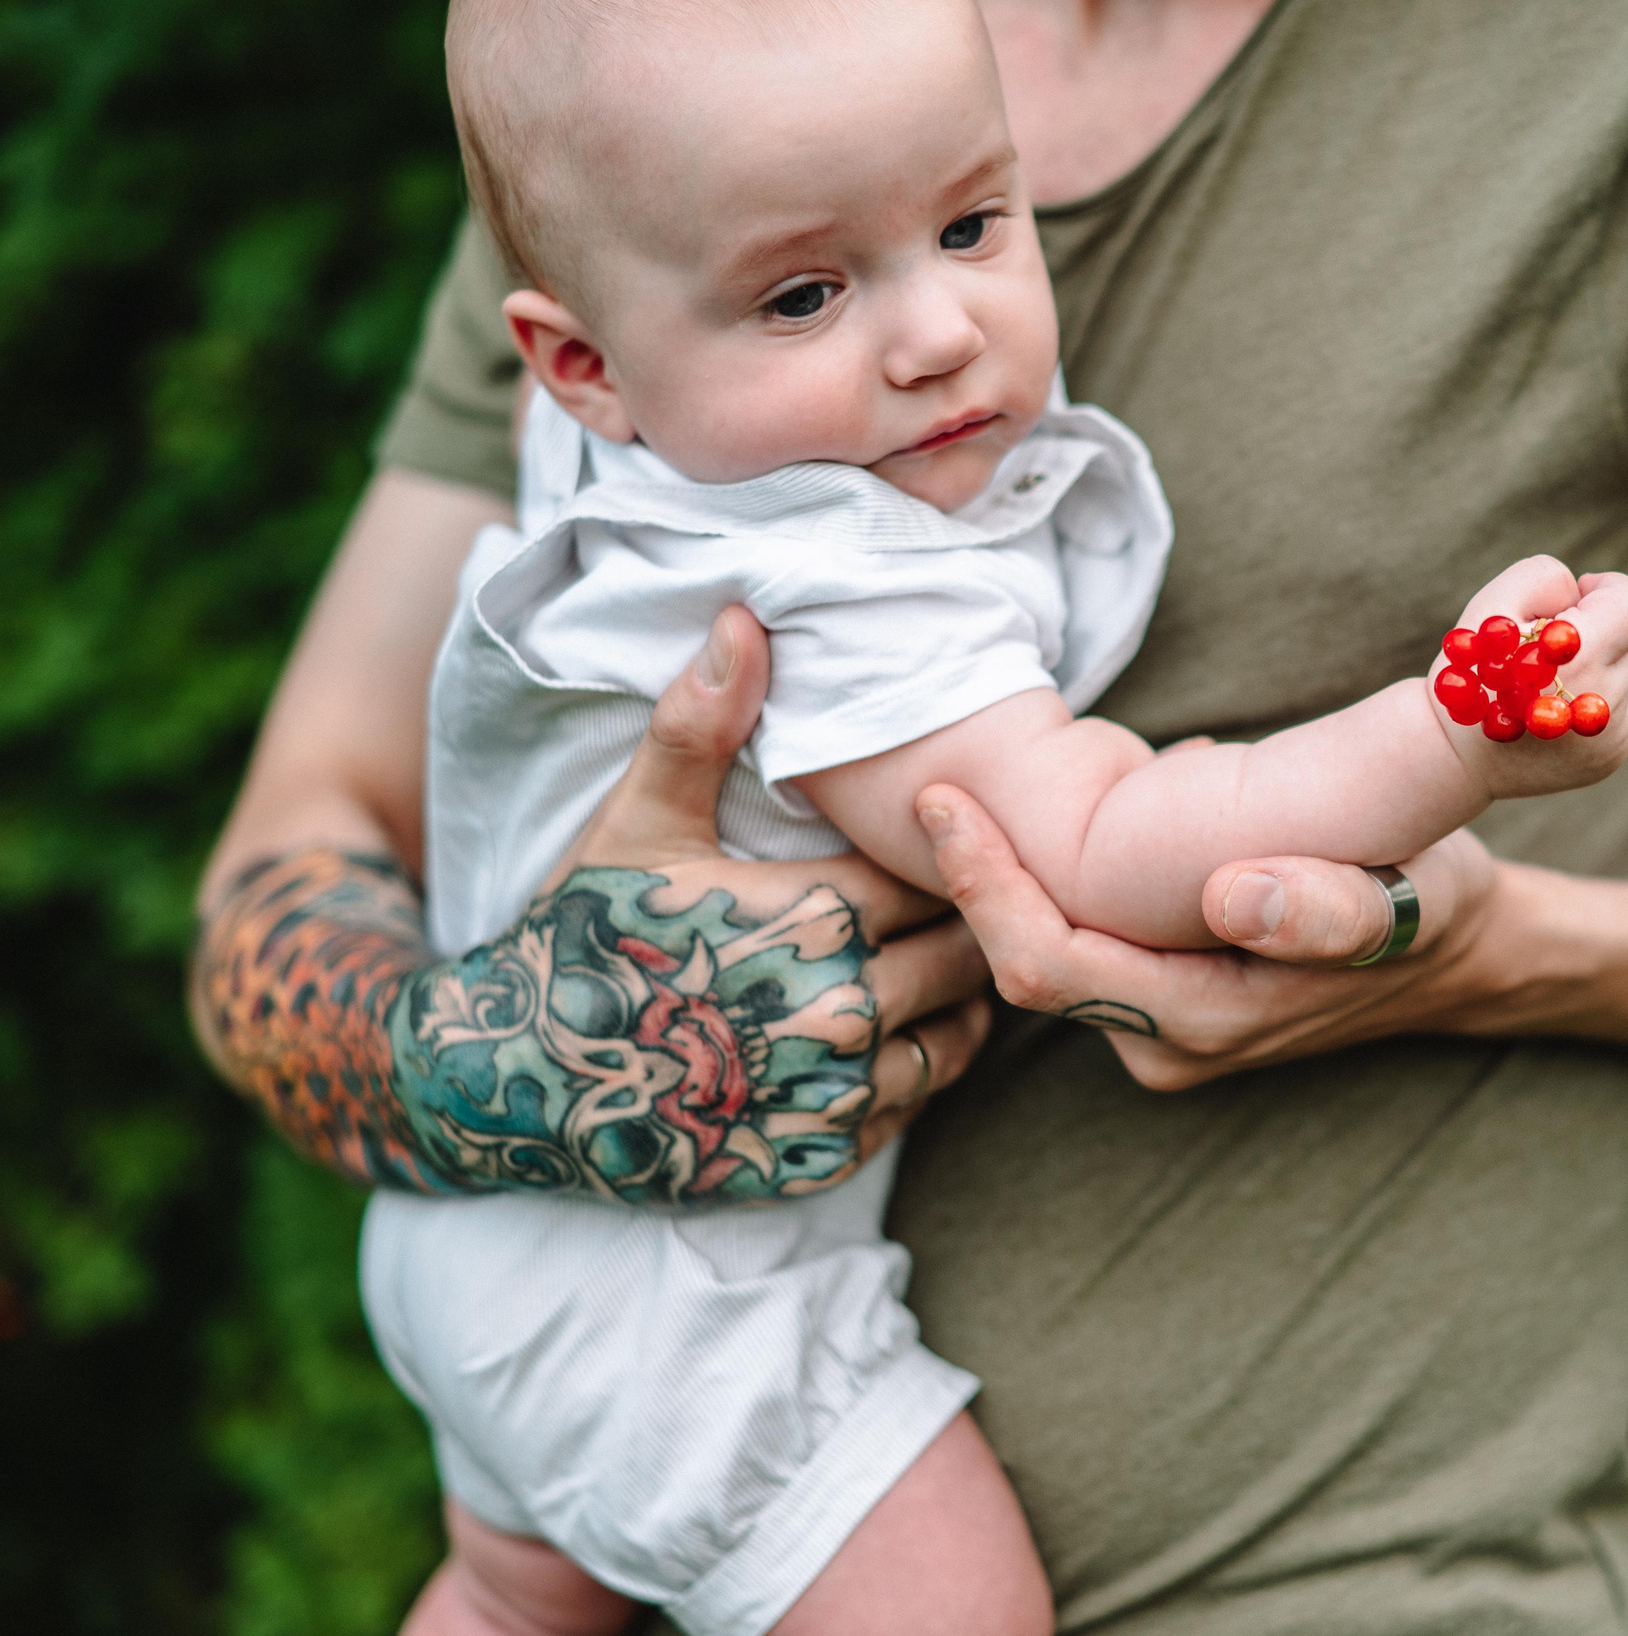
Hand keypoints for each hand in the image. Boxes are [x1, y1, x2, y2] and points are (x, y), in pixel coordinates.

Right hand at [531, 606, 993, 1173]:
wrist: (515, 1080)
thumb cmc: (581, 934)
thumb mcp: (638, 821)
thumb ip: (702, 722)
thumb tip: (745, 614)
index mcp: (814, 918)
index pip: (940, 870)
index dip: (946, 848)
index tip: (944, 832)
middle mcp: (841, 1011)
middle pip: (963, 950)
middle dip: (967, 917)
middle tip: (970, 891)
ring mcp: (836, 1093)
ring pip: (960, 1033)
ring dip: (958, 995)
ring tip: (943, 957)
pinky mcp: (825, 1155)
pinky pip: (919, 1104)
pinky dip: (923, 1067)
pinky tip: (902, 1030)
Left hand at [918, 779, 1504, 1089]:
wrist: (1459, 952)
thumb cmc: (1431, 904)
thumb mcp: (1406, 896)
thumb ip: (1330, 910)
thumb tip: (1234, 896)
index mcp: (1207, 1020)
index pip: (1049, 967)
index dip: (985, 889)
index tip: (945, 803)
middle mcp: (1168, 1043)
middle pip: (1028, 966)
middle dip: (976, 881)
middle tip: (934, 785)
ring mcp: (1162, 1030)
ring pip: (1048, 957)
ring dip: (1010, 882)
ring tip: (974, 794)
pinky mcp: (1164, 1000)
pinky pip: (1082, 945)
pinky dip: (1056, 885)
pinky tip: (1046, 824)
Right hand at [1437, 556, 1627, 797]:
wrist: (1452, 757)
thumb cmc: (1471, 669)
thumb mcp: (1491, 605)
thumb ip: (1545, 579)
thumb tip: (1587, 593)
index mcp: (1577, 660)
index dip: (1607, 587)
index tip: (1580, 593)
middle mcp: (1601, 705)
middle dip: (1600, 627)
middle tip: (1549, 642)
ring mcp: (1610, 738)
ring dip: (1605, 662)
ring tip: (1553, 676)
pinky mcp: (1611, 757)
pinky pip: (1627, 707)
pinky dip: (1602, 696)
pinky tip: (1559, 703)